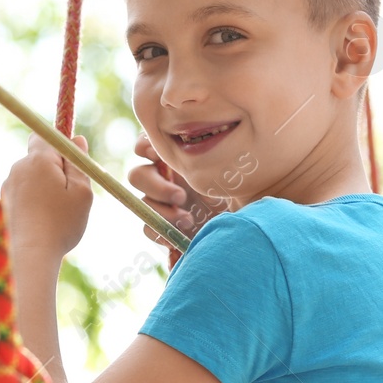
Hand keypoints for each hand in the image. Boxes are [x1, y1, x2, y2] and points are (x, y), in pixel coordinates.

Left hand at [1, 133, 92, 258]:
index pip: (45, 135)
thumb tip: (77, 139)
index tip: (71, 165)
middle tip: (68, 194)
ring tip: (54, 213)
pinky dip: (33, 201)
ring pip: (30, 177)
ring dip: (43, 187)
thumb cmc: (61, 223)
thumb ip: (78, 162)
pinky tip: (41, 221)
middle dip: (54, 169)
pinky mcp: (3, 202)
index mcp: (38, 160)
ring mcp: (8, 185)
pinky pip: (22, 193)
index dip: (61, 146)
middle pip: (38, 157)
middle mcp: (18, 167)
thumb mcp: (82, 192)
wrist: (30, 255)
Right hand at [128, 132, 228, 247]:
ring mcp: (161, 203)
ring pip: (144, 204)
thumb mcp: (225, 168)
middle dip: (156, 186)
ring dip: (163, 213)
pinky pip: (149, 228)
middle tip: (181, 197)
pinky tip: (179, 236)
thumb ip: (206, 156)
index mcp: (173, 157)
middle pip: (138, 176)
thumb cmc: (237, 188)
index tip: (156, 155)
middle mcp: (163, 177)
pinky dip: (161, 233)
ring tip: (190, 221)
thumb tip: (186, 147)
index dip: (144, 148)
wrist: (244, 222)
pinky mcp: (163, 226)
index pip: (145, 146)